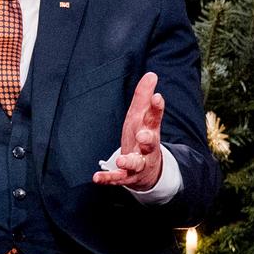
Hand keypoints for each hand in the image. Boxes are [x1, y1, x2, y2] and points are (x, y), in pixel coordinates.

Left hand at [93, 71, 164, 188]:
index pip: (154, 118)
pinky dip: (107, 178)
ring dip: (129, 161)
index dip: (156, 108)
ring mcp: (138, 164)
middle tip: (143, 135)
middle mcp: (146, 148)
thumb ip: (144, 97)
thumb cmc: (142, 137)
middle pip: (150, 142)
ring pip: (136, 163)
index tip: (157, 97)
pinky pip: (118, 178)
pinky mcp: (127, 176)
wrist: (148, 171)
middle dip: (148, 138)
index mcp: (149, 130)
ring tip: (121, 159)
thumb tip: (151, 74)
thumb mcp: (142, 117)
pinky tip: (96, 178)